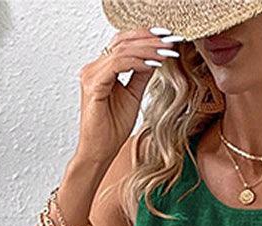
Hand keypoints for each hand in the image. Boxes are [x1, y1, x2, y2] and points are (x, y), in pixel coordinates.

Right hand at [76, 27, 186, 166]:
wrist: (100, 152)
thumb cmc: (112, 129)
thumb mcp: (134, 95)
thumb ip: (141, 74)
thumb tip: (156, 57)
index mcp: (101, 69)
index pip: (123, 42)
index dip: (146, 37)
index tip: (168, 39)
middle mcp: (93, 68)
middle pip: (122, 40)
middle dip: (149, 39)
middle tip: (170, 41)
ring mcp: (91, 75)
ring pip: (122, 50)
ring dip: (147, 49)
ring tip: (165, 52)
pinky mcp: (93, 85)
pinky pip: (117, 64)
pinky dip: (137, 62)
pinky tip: (152, 64)